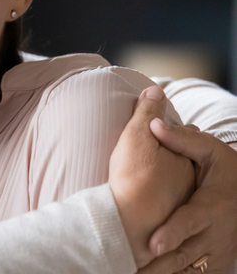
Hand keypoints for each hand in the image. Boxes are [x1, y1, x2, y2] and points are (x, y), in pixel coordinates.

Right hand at [109, 86, 194, 267]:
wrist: (127, 225)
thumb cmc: (133, 178)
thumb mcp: (137, 137)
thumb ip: (147, 112)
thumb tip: (155, 90)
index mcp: (187, 160)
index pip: (186, 137)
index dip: (171, 131)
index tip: (156, 130)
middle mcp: (189, 183)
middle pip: (184, 162)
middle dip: (173, 155)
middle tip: (153, 153)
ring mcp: (179, 206)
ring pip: (176, 186)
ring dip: (165, 181)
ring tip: (147, 178)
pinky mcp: (165, 223)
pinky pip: (163, 206)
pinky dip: (156, 200)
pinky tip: (143, 201)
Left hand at [137, 122, 236, 273]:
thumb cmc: (230, 173)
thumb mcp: (214, 153)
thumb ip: (184, 141)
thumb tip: (154, 124)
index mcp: (210, 207)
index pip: (189, 222)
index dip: (172, 234)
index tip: (153, 244)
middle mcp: (212, 234)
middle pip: (183, 255)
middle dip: (158, 266)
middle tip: (131, 271)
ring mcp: (215, 253)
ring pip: (186, 270)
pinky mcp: (215, 264)